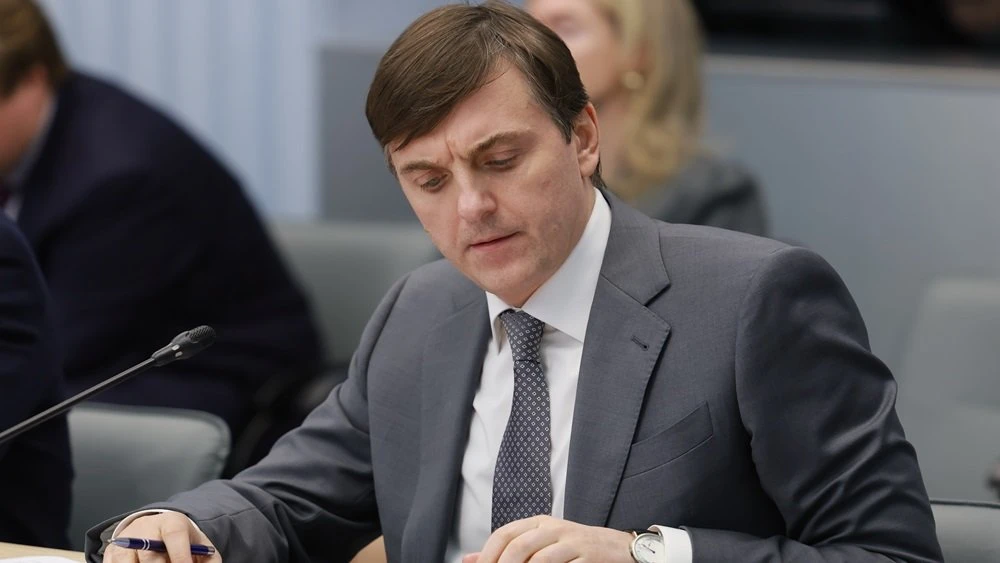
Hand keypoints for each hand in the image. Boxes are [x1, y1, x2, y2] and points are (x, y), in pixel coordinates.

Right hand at [103, 512, 221, 562]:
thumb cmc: (182, 543)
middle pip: (151, 555)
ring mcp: (126, 541)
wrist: (156, 531)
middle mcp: (145, 528)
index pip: (174, 535)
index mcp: (171, 522)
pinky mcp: (112, 554)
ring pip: (128, 562)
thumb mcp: (200, 547)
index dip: (180, 555)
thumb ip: (209, 561)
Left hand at [463, 515, 633, 562]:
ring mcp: (573, 542)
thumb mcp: (542, 546)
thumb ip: (508, 551)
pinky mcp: (589, 557)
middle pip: (519, 546)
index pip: (505, 534)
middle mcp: (554, 528)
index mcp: (539, 523)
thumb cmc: (575, 551)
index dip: (488, 554)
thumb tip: (469, 559)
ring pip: (540, 559)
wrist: (620, 549)